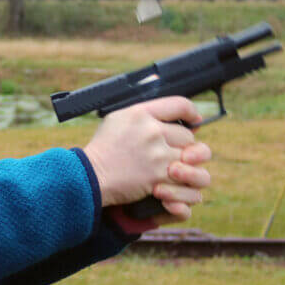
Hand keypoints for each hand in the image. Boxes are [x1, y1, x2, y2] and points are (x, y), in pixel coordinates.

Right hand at [80, 97, 212, 221]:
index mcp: (141, 113)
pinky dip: (180, 180)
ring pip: (189, 156)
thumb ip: (142, 113)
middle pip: (187, 135)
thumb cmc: (102, 149)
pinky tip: (171, 180)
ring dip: (184, 163)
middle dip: (182, 144)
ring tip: (174, 166)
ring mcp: (157, 154)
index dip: (192, 112)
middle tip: (173, 150)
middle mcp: (152, 131)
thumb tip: (165, 114)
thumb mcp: (117, 119)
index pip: (179, 104)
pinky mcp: (158, 176)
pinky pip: (183, 177)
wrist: (90, 176)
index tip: (194, 120)